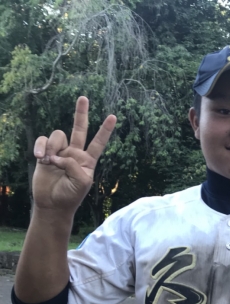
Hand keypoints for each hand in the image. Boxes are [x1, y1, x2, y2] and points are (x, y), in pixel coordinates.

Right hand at [32, 96, 116, 213]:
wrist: (52, 204)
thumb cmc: (71, 195)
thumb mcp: (81, 182)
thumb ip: (74, 165)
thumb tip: (59, 155)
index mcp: (88, 160)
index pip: (99, 143)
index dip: (105, 130)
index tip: (113, 117)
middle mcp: (75, 153)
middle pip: (80, 129)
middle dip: (81, 114)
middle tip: (84, 98)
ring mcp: (60, 152)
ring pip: (59, 135)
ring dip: (53, 146)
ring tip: (49, 161)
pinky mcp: (45, 153)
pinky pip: (43, 141)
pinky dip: (41, 147)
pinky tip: (41, 158)